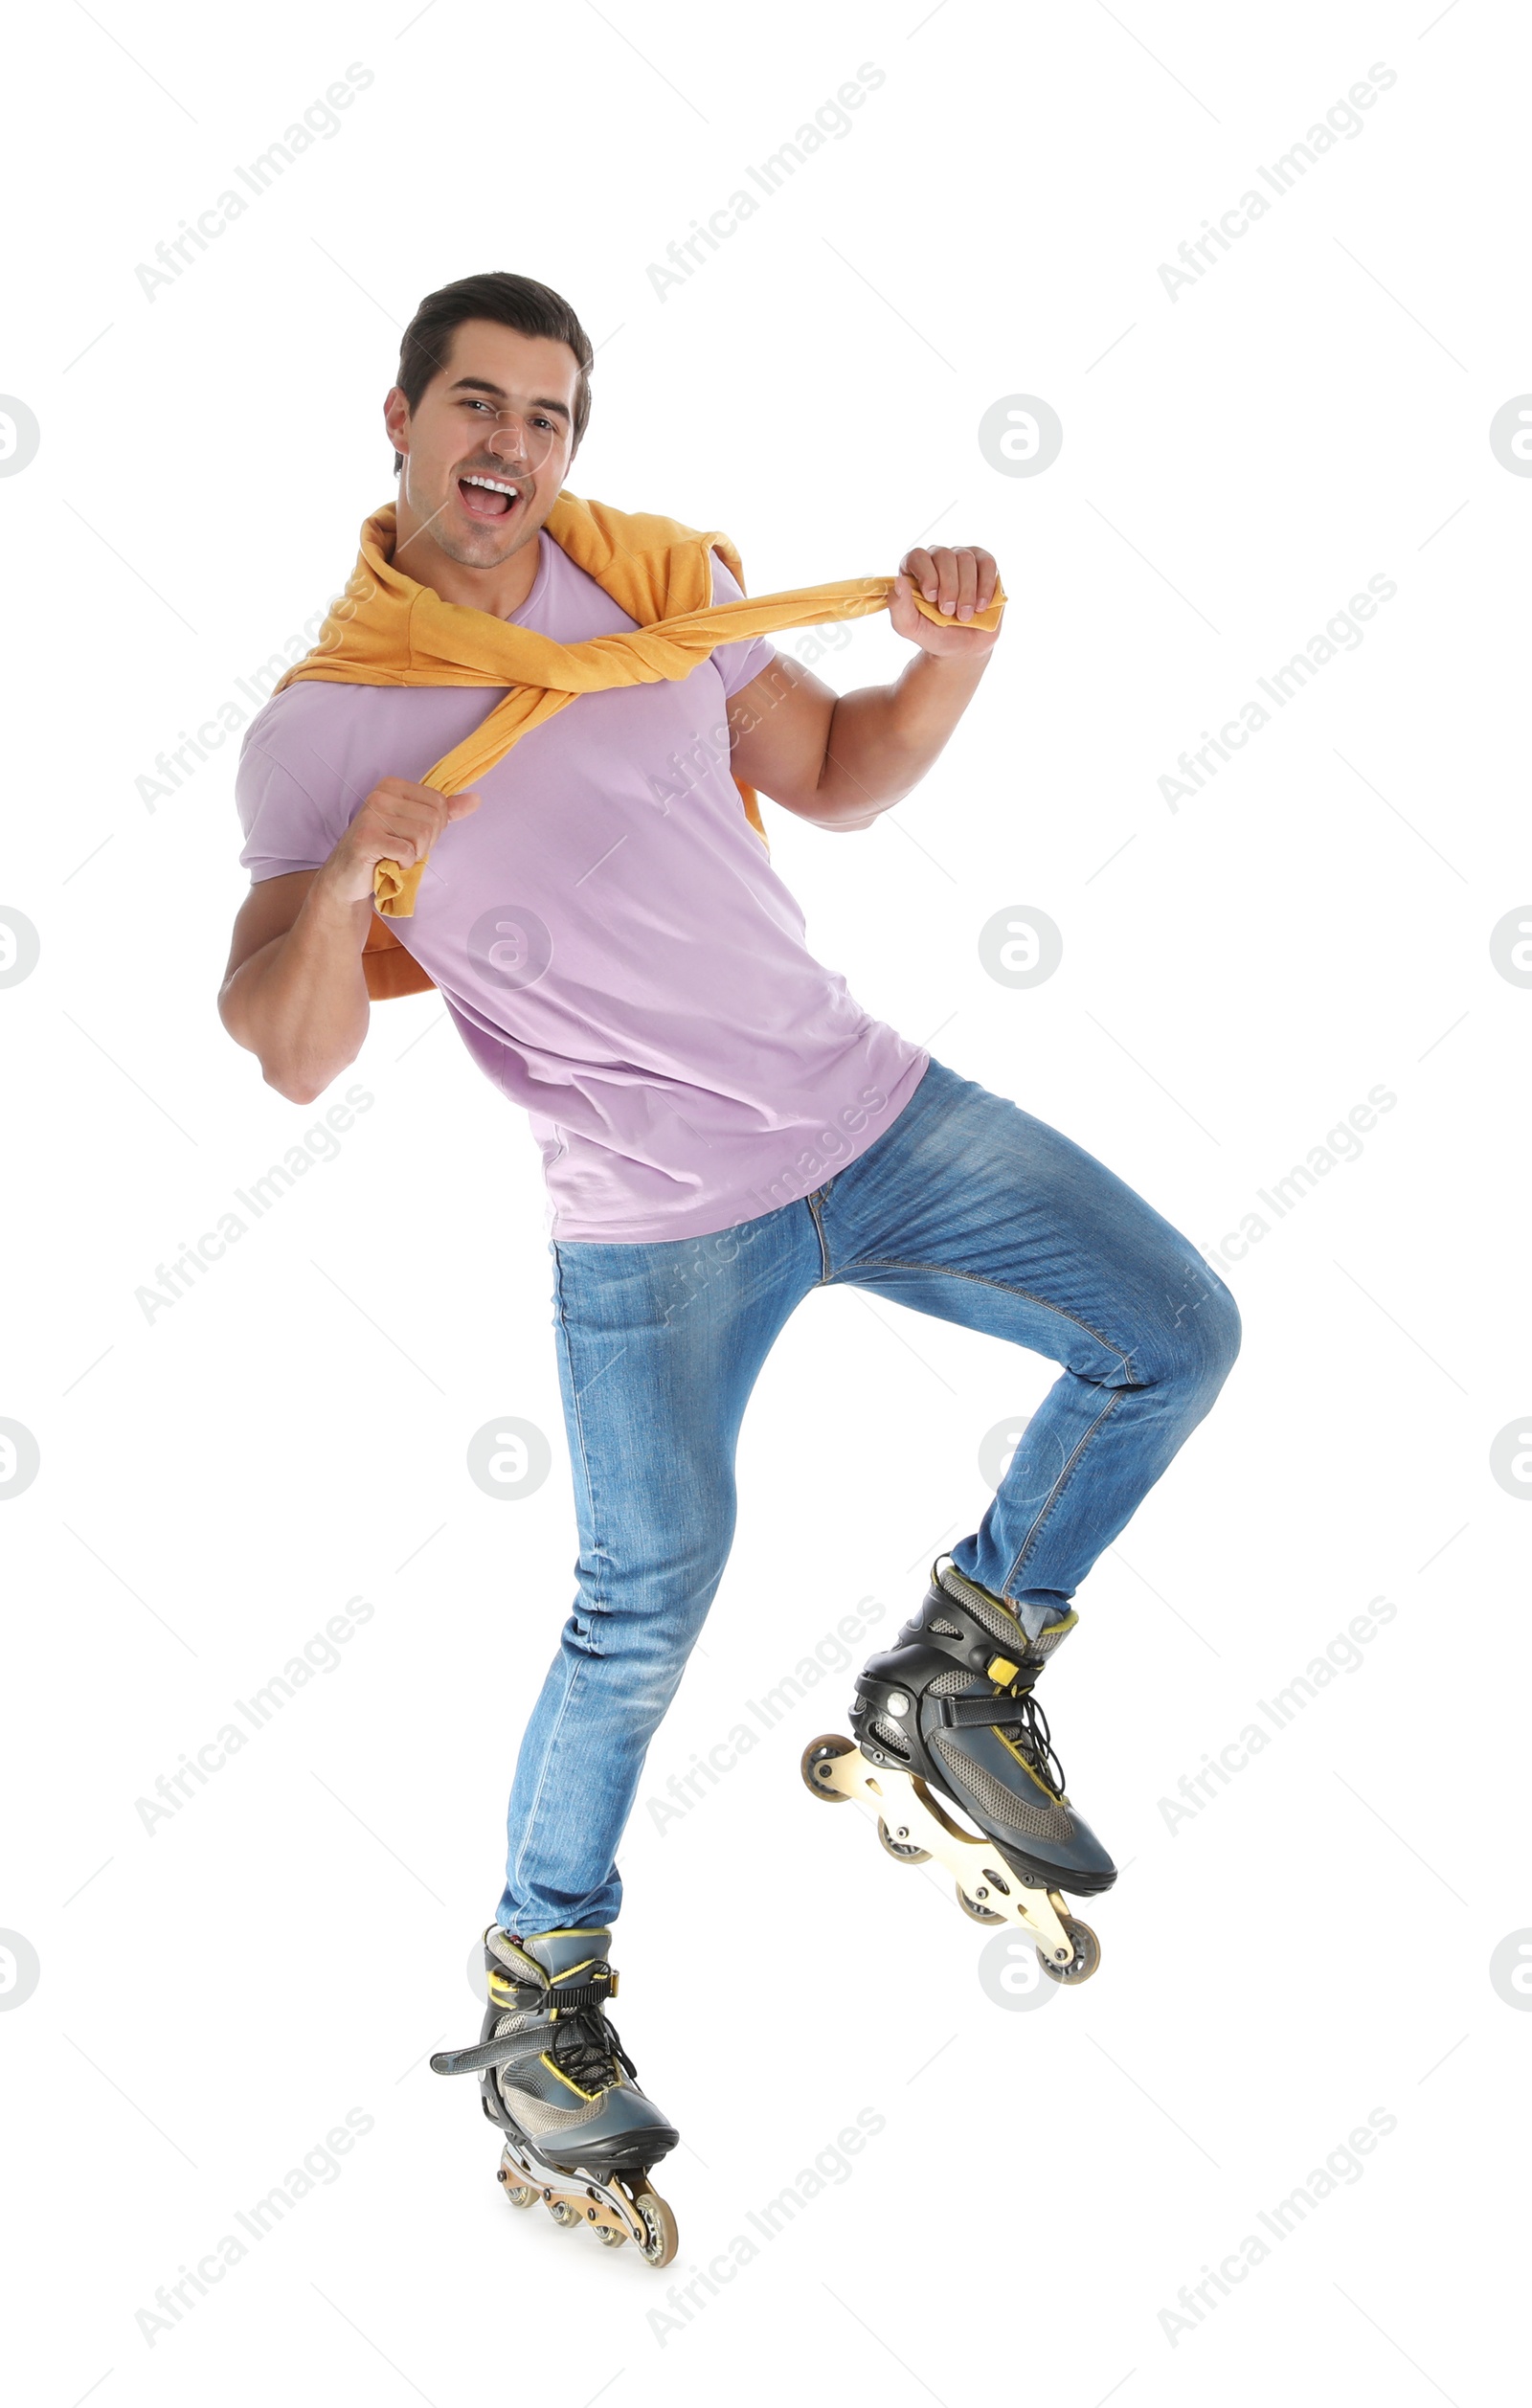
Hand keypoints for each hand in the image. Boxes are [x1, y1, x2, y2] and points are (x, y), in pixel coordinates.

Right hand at [321, 777, 482, 905]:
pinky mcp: (366, 839)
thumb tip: (476, 799)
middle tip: (403, 849)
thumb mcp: (416, 825)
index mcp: (392, 785)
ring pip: (422, 836)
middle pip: (433, 820)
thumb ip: (445, 811)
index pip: (439, 802)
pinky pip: (406, 851)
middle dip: (425, 843)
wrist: (348, 876)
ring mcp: (370, 815)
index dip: (435, 827)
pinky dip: (403, 864)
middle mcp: (379, 795)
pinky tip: (388, 863)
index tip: (412, 836)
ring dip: (413, 854)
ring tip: (394, 855)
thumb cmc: (385, 849)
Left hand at [888, 545, 1002, 658]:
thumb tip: (899, 582)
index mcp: (915, 568)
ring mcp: (962, 558)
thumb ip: (899, 607)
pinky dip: (985, 587)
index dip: (926, 574)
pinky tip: (981, 606)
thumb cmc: (933, 633)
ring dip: (967, 591)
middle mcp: (938, 558)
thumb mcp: (910, 627)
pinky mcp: (985, 564)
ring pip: (966, 559)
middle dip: (948, 587)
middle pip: (944, 555)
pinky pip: (988, 564)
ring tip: (964, 615)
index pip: (917, 556)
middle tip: (948, 612)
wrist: (962, 647)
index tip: (932, 598)